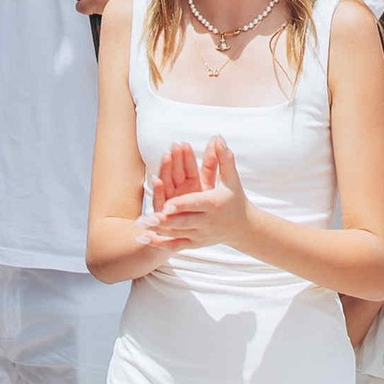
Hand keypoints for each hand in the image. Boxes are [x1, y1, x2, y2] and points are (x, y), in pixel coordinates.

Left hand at [151, 134, 252, 251]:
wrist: (242, 227)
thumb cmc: (234, 198)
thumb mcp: (231, 179)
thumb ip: (223, 158)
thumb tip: (218, 137)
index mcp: (214, 204)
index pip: (196, 204)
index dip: (181, 204)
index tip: (167, 205)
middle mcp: (206, 222)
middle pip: (183, 222)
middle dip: (165, 220)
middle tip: (148, 217)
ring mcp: (199, 235)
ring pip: (176, 234)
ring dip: (157, 230)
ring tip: (141, 225)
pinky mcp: (193, 243)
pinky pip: (174, 245)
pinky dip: (159, 244)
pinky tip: (144, 239)